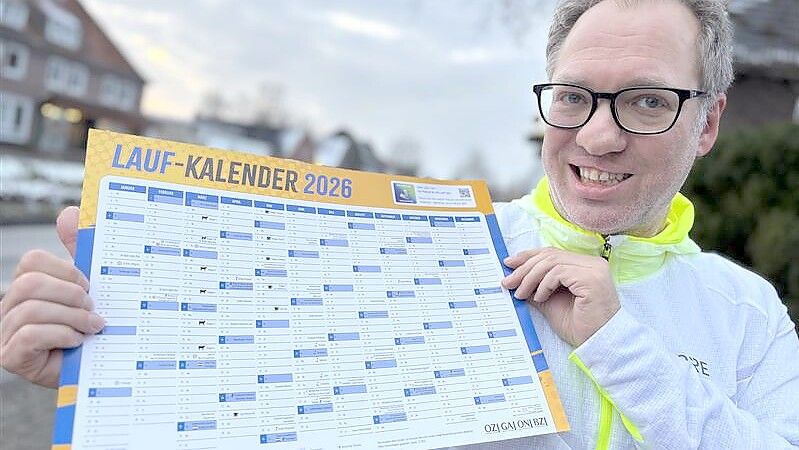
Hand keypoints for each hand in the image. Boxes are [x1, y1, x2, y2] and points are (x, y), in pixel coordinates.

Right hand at [0, 206, 104, 387]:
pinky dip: (62, 335)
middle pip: (30, 283)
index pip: (33, 261)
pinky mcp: (12, 356)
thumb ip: (79, 252)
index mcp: (28, 286)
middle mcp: (10, 307)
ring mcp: (6, 333)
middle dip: (71, 295)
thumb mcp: (90, 288)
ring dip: (72, 318)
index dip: (66, 270)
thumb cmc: (92, 327)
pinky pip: (30, 334)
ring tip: (91, 328)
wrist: (100, 370)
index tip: (91, 286)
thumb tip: (69, 212)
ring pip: (32, 309)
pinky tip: (77, 342)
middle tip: (93, 309)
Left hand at [501, 247, 619, 346]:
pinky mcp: (592, 279)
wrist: (599, 344)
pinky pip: (559, 272)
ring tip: (521, 294)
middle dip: (524, 268)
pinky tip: (540, 298)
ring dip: (530, 278)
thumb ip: (536, 288)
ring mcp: (594, 269)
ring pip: (551, 262)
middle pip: (549, 255)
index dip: (529, 256)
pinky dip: (544, 284)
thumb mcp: (550, 303)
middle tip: (508, 282)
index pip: (552, 253)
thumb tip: (514, 278)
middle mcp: (592, 263)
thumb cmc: (579, 326)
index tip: (509, 264)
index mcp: (584, 266)